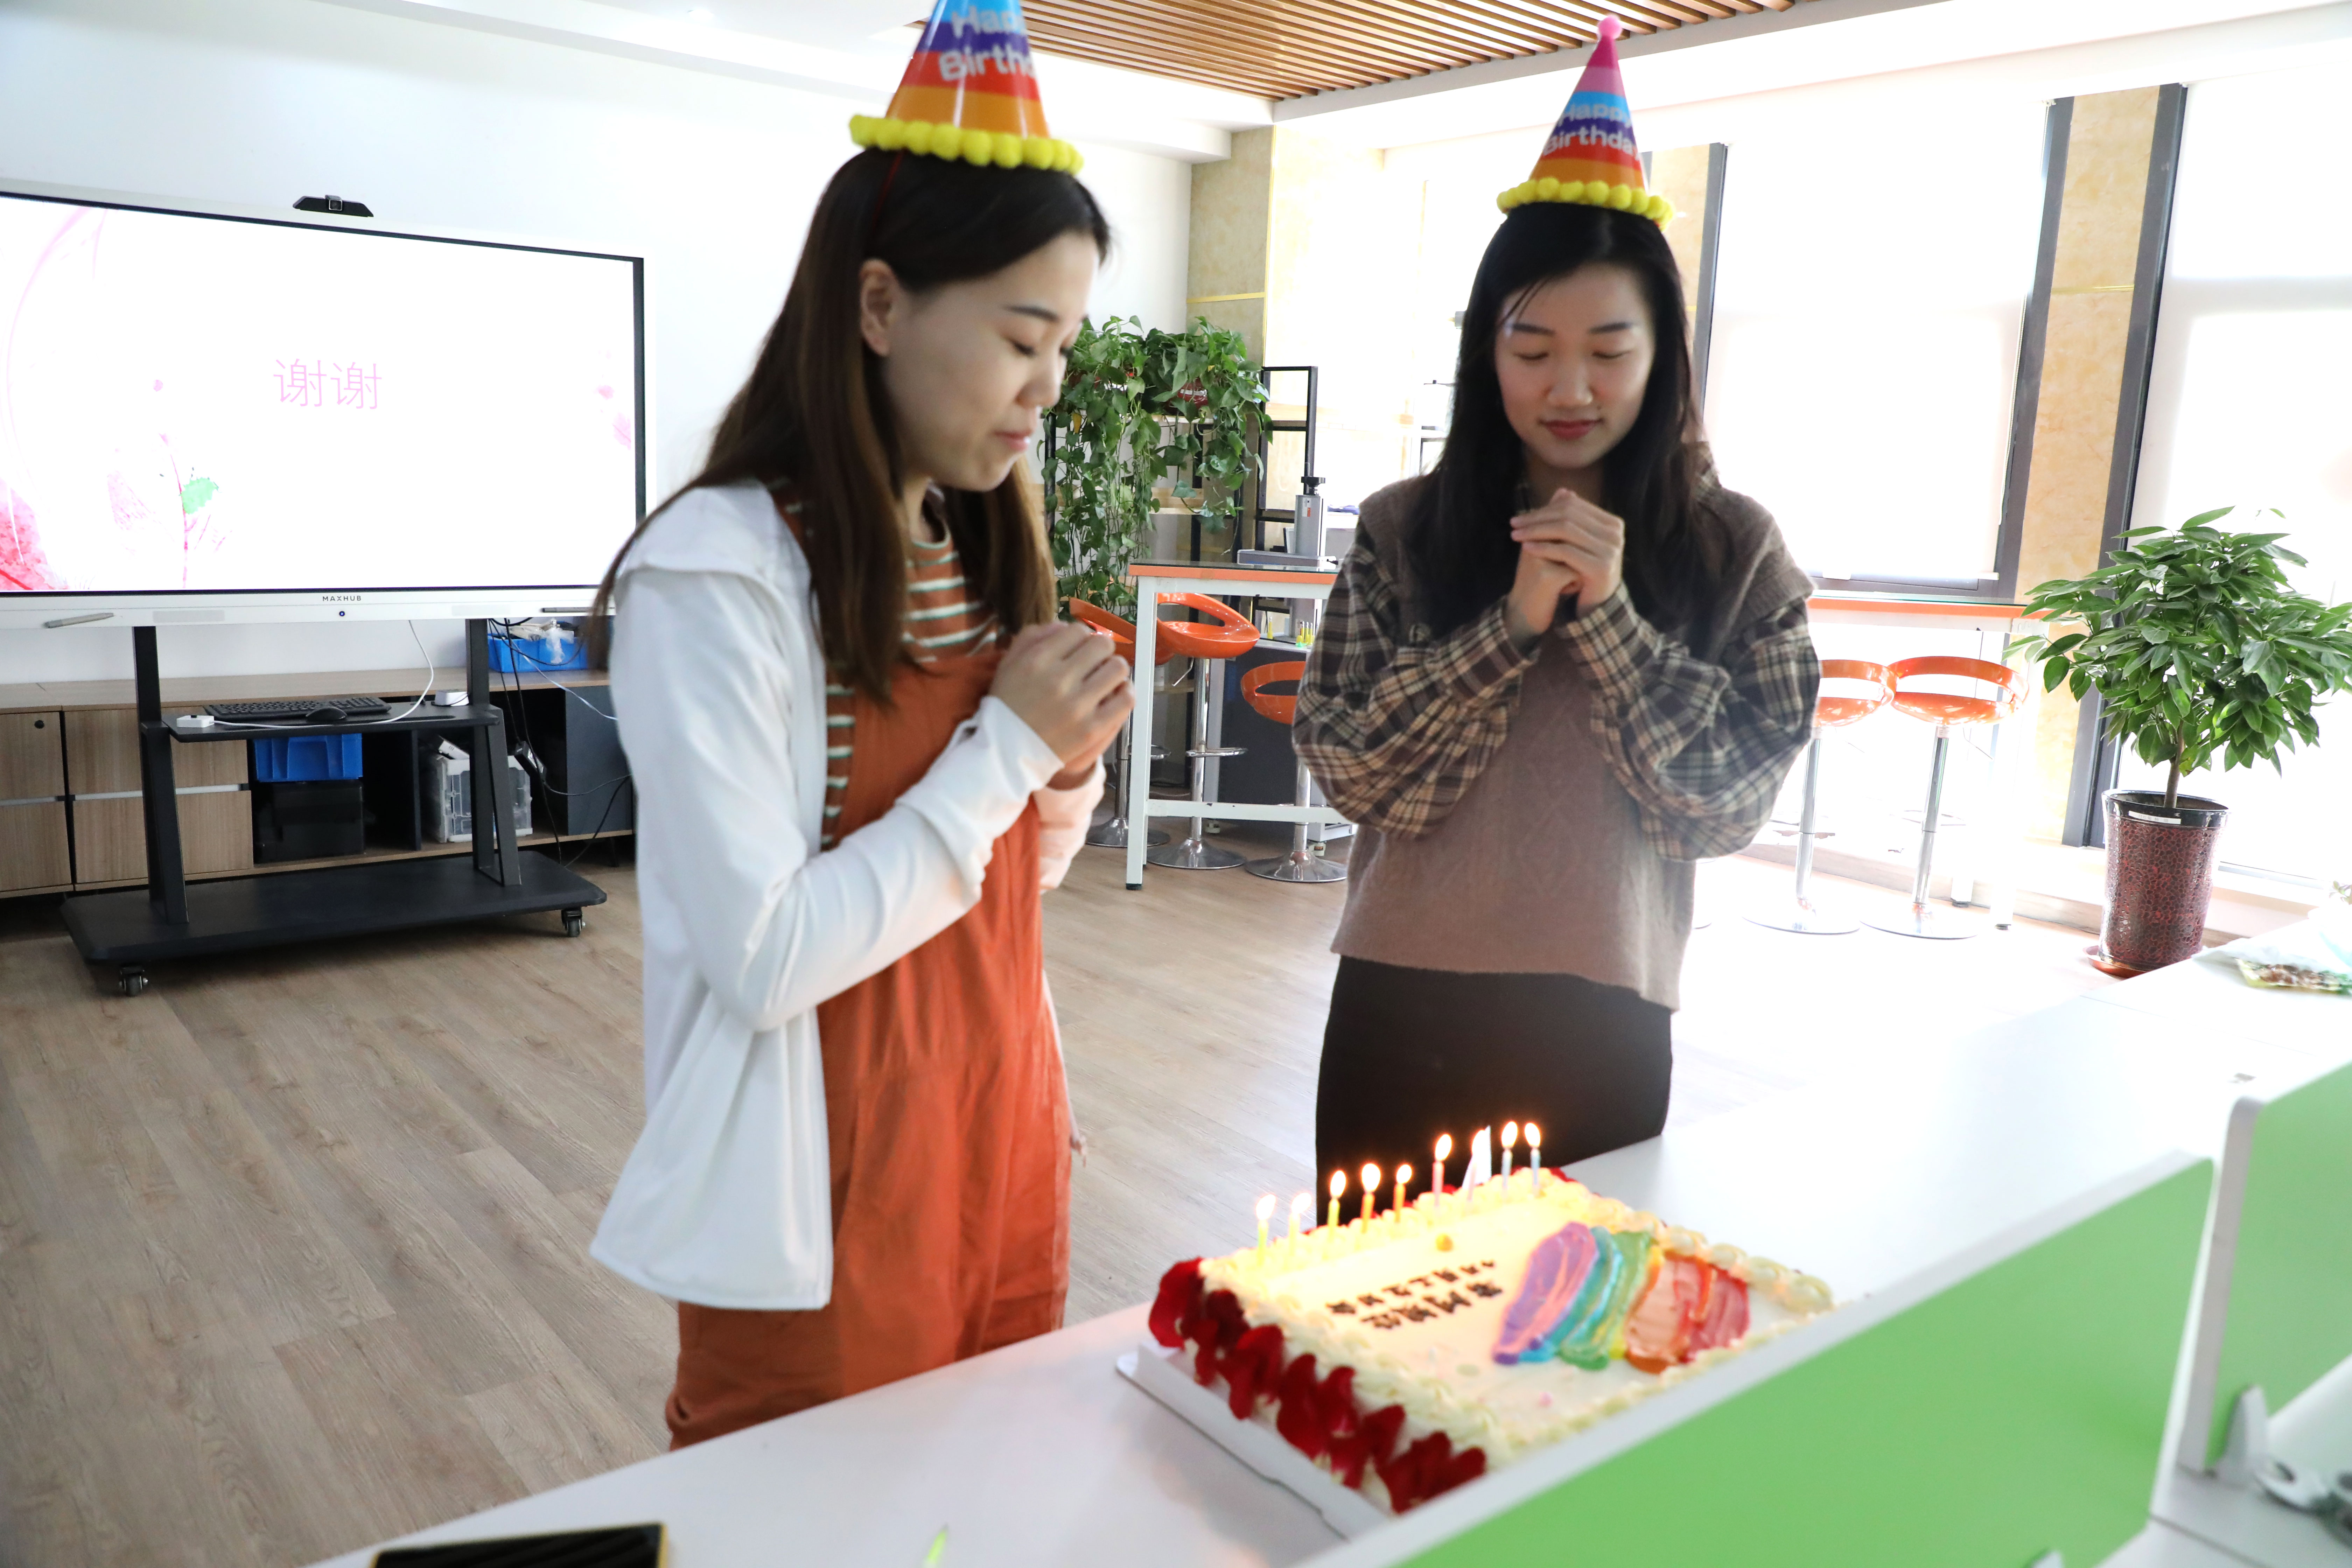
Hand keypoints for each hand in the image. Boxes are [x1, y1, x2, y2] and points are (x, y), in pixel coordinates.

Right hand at [991, 621, 1133, 768]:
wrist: (1006, 753)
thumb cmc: (1008, 706)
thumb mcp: (1009, 664)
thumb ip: (1032, 637)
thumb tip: (1064, 625)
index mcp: (1037, 660)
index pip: (1077, 631)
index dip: (1081, 637)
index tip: (1079, 648)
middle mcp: (1058, 679)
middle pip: (1102, 645)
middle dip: (1100, 650)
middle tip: (1095, 662)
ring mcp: (1077, 705)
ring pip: (1118, 668)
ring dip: (1114, 669)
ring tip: (1105, 678)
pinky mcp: (1092, 729)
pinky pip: (1125, 699)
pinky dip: (1125, 692)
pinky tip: (1116, 694)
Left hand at [1505, 488, 1624, 642]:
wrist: (1596, 607)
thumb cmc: (1583, 573)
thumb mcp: (1575, 543)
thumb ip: (1571, 518)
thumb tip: (1562, 491)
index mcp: (1612, 523)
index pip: (1573, 506)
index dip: (1544, 508)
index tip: (1520, 517)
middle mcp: (1615, 533)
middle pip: (1568, 515)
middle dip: (1537, 518)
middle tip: (1514, 523)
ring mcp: (1611, 550)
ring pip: (1566, 530)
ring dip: (1536, 530)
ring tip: (1516, 535)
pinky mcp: (1601, 567)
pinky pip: (1566, 551)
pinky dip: (1544, 547)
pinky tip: (1526, 548)